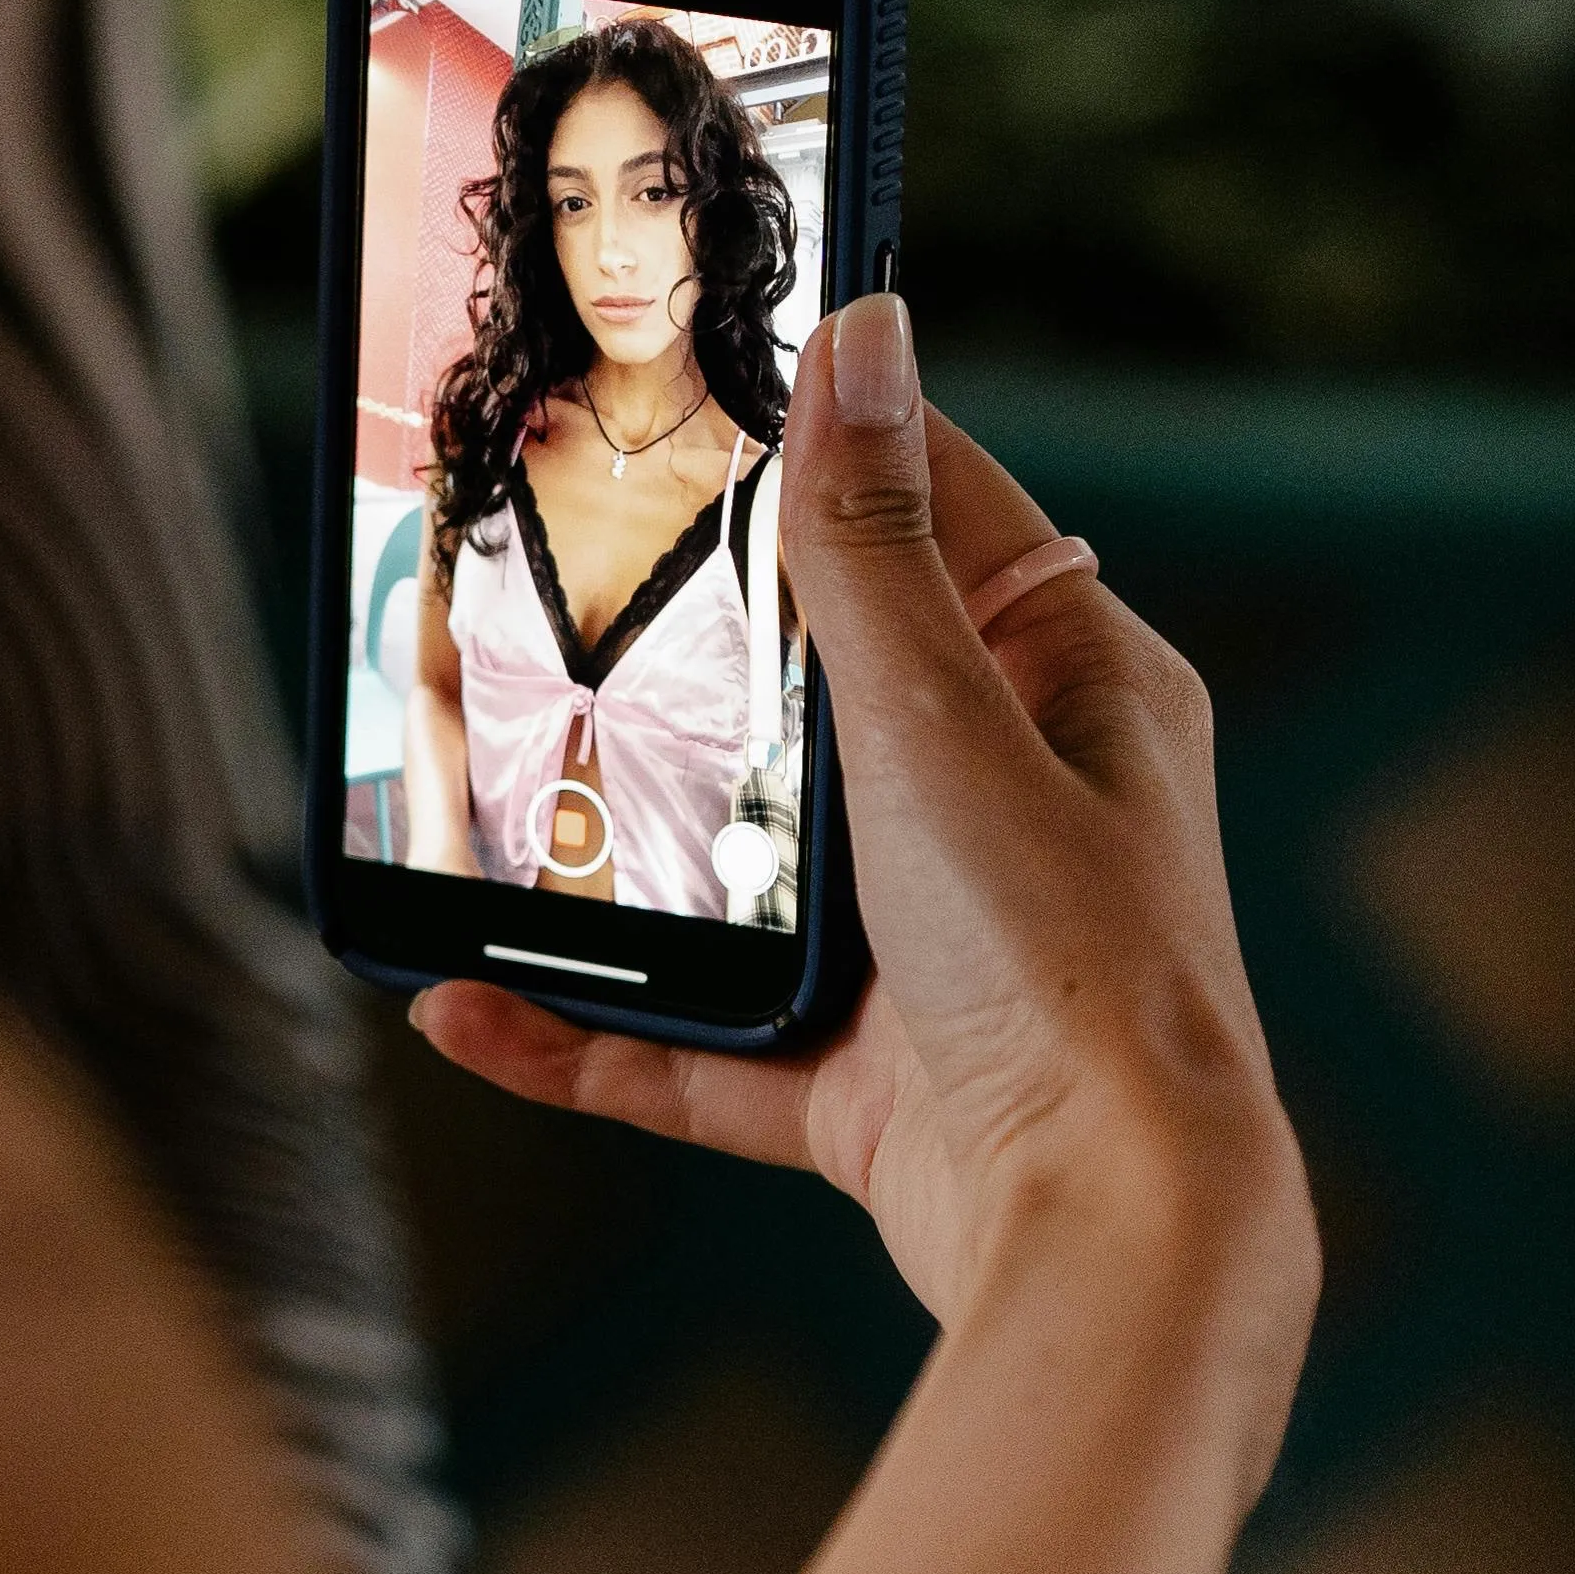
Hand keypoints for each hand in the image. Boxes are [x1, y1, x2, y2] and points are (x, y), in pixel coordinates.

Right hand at [409, 299, 1314, 1396]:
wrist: (1104, 1238)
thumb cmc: (1072, 968)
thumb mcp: (941, 723)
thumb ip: (869, 547)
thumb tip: (863, 335)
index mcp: (1075, 697)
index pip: (943, 524)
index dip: (826, 451)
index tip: (699, 389)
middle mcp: (1011, 817)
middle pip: (816, 707)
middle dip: (676, 674)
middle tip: (533, 594)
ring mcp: (934, 960)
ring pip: (741, 885)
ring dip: (609, 868)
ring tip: (470, 822)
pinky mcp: (866, 1089)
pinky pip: (698, 1046)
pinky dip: (587, 1034)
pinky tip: (470, 1010)